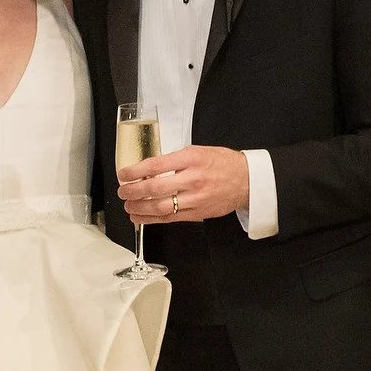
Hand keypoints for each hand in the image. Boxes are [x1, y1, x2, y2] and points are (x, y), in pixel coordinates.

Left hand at [119, 145, 249, 224]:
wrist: (247, 180)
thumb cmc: (223, 163)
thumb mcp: (198, 151)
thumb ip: (174, 159)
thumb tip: (148, 168)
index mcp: (191, 159)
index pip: (156, 165)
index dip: (135, 171)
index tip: (124, 174)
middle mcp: (193, 179)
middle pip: (155, 188)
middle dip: (133, 191)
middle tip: (123, 191)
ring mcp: (195, 198)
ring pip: (160, 207)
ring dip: (139, 208)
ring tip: (128, 205)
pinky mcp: (197, 213)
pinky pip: (170, 218)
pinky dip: (151, 219)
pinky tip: (140, 217)